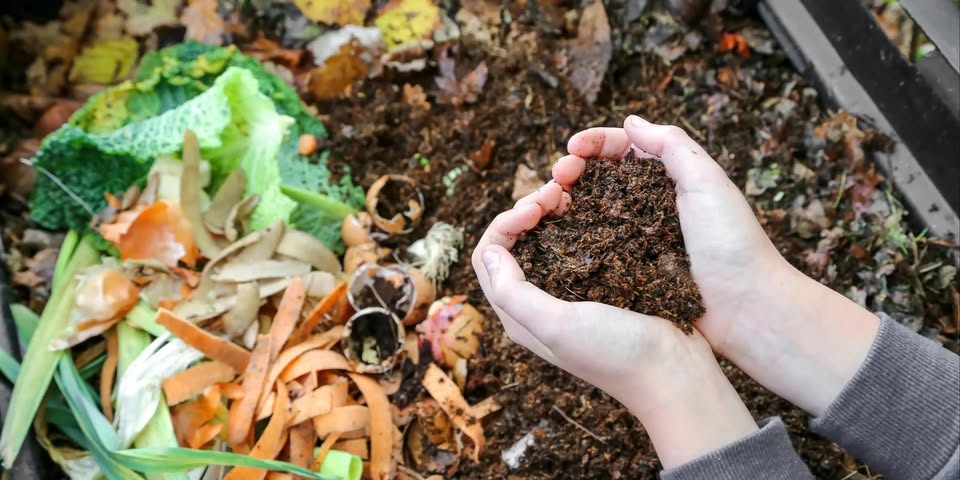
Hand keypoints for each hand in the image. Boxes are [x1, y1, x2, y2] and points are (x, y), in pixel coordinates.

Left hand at [472, 183, 757, 467]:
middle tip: (557, 192)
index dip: (505, 223)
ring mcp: (571, 292)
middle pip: (514, 243)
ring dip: (550, 212)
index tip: (536, 208)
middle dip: (527, 210)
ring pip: (544, 239)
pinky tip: (594, 208)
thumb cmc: (616, 353)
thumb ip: (514, 293)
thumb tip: (491, 251)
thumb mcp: (558, 326)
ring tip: (571, 194)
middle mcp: (539, 303)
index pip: (489, 256)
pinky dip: (577, 220)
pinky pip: (577, 243)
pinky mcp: (600, 284)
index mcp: (519, 315)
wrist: (675, 372)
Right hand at [559, 115, 878, 415]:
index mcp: (671, 179)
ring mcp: (638, 240)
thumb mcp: (707, 182)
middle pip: (600, 178)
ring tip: (549, 203)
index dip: (594, 144)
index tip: (571, 148)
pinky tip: (557, 236)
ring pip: (592, 212)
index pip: (624, 149)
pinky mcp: (630, 272)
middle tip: (556, 177)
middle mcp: (650, 206)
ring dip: (567, 202)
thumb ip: (672, 146)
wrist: (746, 309)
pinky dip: (573, 238)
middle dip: (573, 170)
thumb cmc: (732, 243)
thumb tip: (631, 121)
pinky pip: (595, 249)